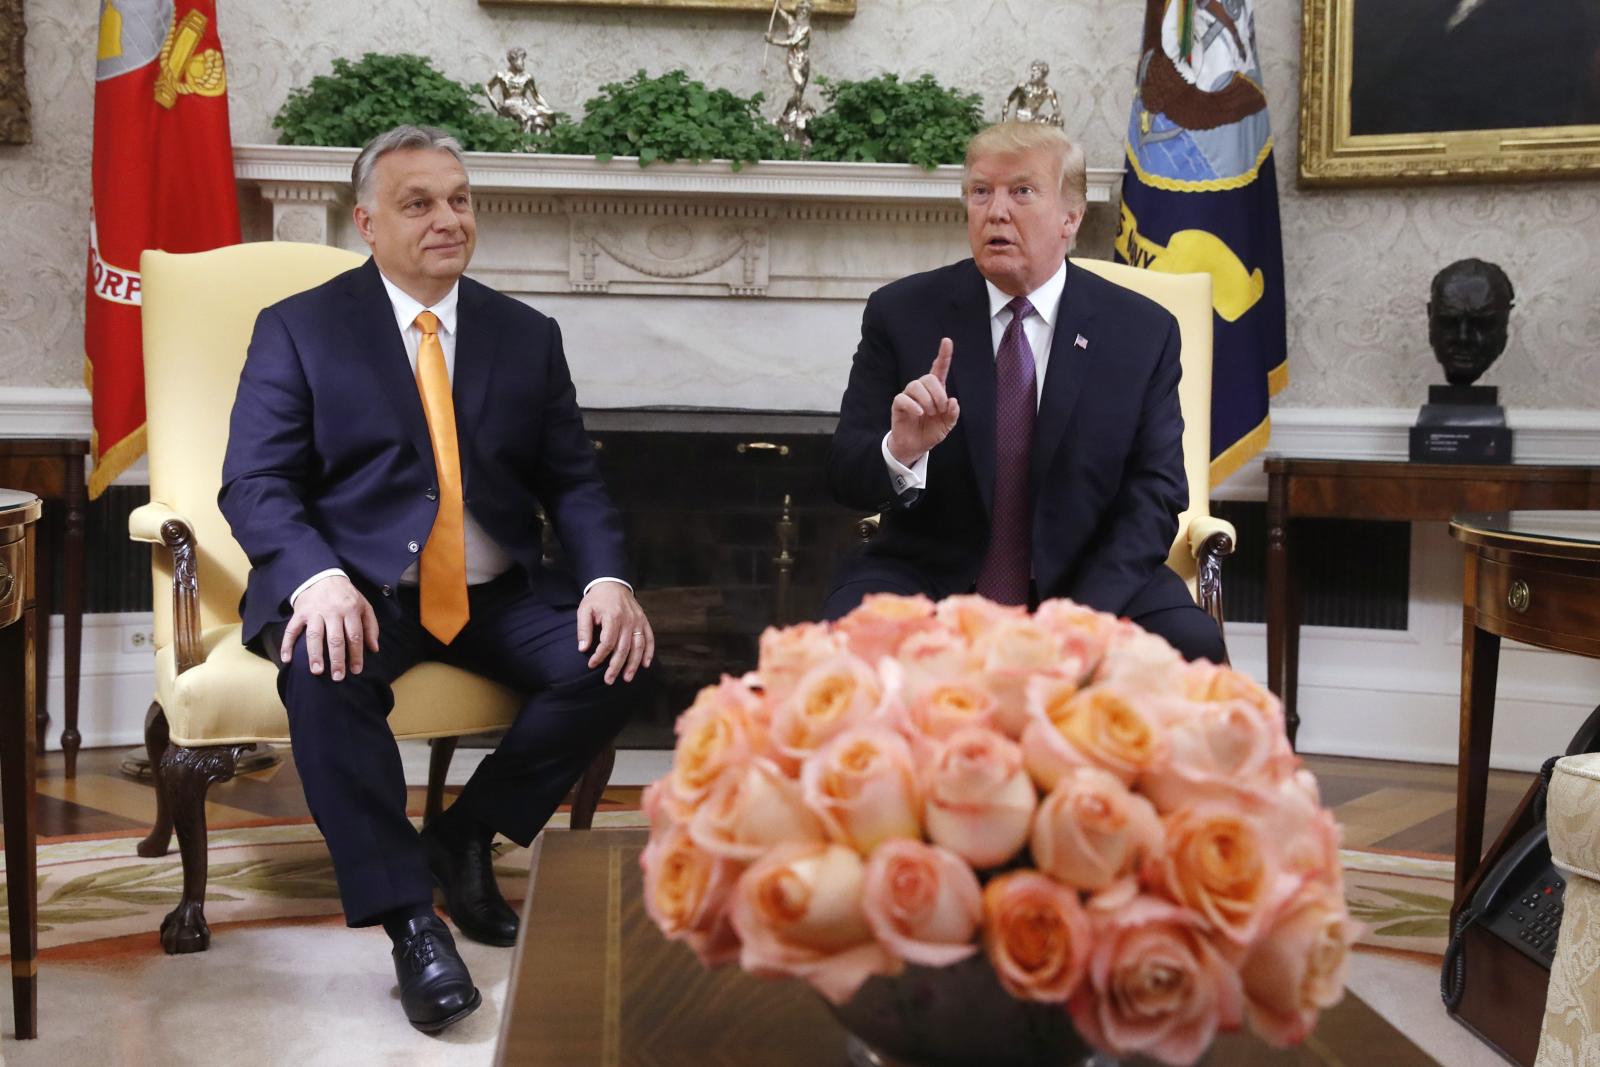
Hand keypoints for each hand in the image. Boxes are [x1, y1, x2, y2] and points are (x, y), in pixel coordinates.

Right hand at [281, 575, 378, 681]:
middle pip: (335, 638)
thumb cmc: (346, 596)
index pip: (354, 636)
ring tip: (316, 671)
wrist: (323, 576)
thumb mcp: (364, 606)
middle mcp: (332, 611)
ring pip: (314, 635)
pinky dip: (287, 644)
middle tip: (337, 677)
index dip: (356, 654)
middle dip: (337, 659)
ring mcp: (314, 612)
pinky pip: (291, 629)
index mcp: (350, 610)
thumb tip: (374, 648)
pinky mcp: (299, 612)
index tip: (356, 670)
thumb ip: (371, 627)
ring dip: (315, 654)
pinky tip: (287, 659)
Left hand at [577, 582, 654, 684]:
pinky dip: (649, 653)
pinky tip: (645, 665)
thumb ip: (583, 629)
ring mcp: (638, 621)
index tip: (591, 665)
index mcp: (613, 616)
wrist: (612, 583)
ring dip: (633, 664)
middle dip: (616, 666)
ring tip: (627, 678)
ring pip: (638, 647)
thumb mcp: (584, 610)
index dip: (600, 656)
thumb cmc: (597, 600)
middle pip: (623, 648)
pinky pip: (649, 639)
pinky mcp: (644, 621)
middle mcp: (628, 620)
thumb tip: (583, 648)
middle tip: (609, 680)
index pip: (608, 642)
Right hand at [887, 338, 959, 466]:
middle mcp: (922, 390)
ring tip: (929, 413)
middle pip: (928, 378)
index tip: (947, 341)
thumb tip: (953, 401)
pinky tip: (919, 414)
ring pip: (915, 385)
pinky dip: (913, 405)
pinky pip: (903, 398)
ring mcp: (909, 396)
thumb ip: (952, 414)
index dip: (944, 355)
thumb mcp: (947, 425)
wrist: (915, 447)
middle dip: (938, 394)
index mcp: (935, 391)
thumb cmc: (930, 432)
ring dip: (927, 400)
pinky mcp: (898, 405)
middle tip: (940, 409)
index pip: (939, 368)